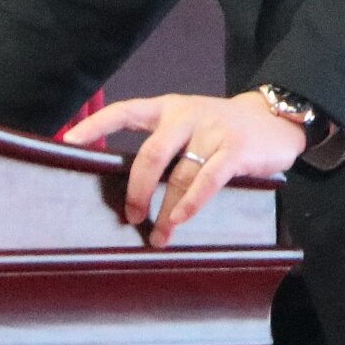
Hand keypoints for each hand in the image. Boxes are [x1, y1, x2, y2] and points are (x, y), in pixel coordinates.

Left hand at [63, 90, 308, 246]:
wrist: (275, 118)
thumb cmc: (223, 129)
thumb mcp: (190, 126)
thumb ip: (165, 146)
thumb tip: (132, 190)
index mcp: (168, 108)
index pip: (125, 111)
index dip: (96, 125)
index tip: (69, 140)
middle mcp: (186, 115)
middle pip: (151, 153)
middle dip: (138, 190)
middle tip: (131, 216)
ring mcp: (212, 130)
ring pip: (179, 174)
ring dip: (166, 211)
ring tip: (159, 237)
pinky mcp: (235, 149)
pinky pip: (207, 180)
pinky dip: (191, 203)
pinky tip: (180, 220)